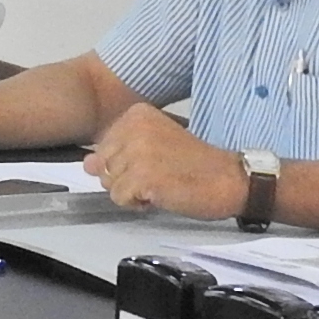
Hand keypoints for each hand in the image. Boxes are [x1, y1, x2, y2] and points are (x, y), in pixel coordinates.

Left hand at [82, 104, 247, 217]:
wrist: (230, 179)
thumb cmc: (195, 165)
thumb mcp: (152, 148)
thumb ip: (117, 153)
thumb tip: (88, 164)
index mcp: (137, 114)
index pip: (103, 147)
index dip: (125, 163)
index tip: (154, 161)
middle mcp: (134, 128)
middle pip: (103, 166)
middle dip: (125, 178)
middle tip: (158, 175)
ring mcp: (138, 151)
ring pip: (109, 184)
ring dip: (133, 192)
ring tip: (161, 184)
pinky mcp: (143, 176)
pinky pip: (120, 198)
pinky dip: (138, 203)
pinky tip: (161, 194)